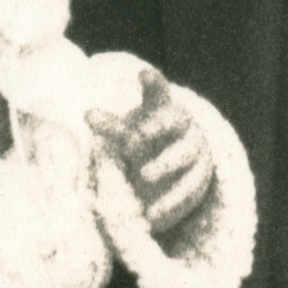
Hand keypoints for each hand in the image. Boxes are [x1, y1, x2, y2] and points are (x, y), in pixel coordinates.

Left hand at [87, 66, 216, 236]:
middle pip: (175, 119)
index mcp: (162, 109)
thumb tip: (87, 114)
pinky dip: (171, 200)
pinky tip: (152, 214)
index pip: (159, 91)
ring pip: (184, 153)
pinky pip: (189, 187)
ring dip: (164, 164)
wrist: (176, 172)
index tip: (142, 74)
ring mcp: (194, 150)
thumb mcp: (129, 134)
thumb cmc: (146, 144)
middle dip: (158, 125)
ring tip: (143, 177)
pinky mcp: (200, 177)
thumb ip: (111, 126)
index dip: (153, 82)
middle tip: (137, 136)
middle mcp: (182, 126)